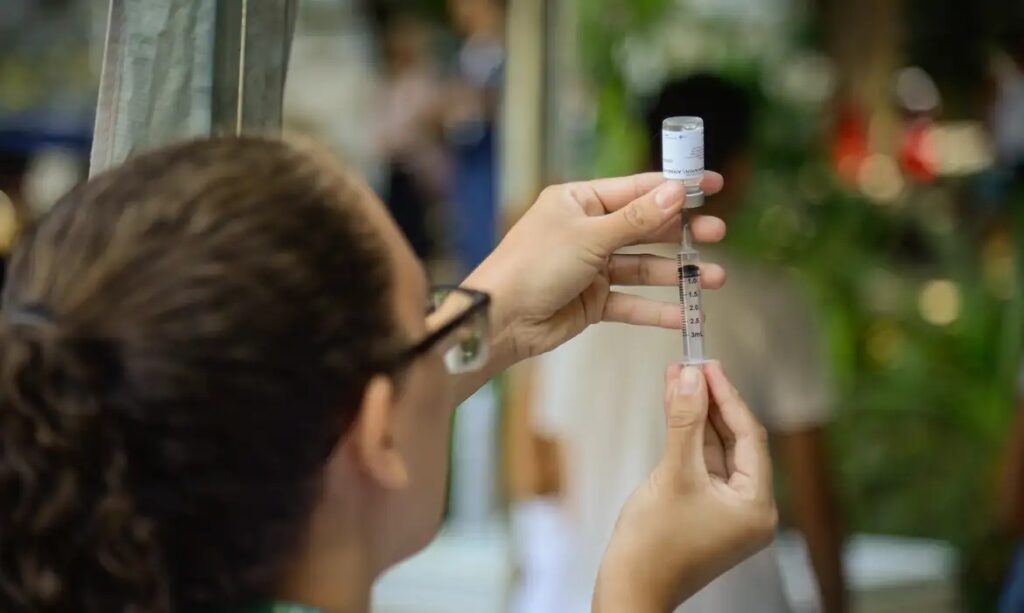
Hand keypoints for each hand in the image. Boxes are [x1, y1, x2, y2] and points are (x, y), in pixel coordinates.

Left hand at [464, 172, 725, 362]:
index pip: (637, 189)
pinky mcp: (592, 301)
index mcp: (580, 201)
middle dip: (682, 232)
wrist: (501, 318)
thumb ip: (636, 219)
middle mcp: (587, 230)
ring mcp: (591, 267)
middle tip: (717, 233)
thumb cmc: (534, 265)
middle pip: (645, 227)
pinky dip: (655, 308)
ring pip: (643, 267)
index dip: (676, 187)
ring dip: (677, 273)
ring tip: (715, 279)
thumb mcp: (589, 236)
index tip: (712, 185)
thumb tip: (676, 191)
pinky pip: (630, 302)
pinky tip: (684, 314)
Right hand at [593, 362, 776, 611]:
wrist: (629, 591)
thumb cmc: (652, 544)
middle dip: (709, 403)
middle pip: (734, 441)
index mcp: (757, 506)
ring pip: (715, 451)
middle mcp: (750, 510)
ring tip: (676, 377)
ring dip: (695, 417)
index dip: (727, 396)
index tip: (708, 364)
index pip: (750, 436)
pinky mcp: (706, 513)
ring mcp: (728, 513)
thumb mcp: (671, 472)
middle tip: (690, 365)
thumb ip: (684, 421)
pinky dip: (688, 440)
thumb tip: (691, 376)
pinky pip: (702, 466)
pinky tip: (673, 409)